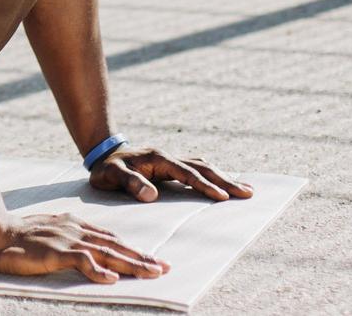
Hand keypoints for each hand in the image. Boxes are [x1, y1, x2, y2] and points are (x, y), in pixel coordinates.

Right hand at [0, 212, 170, 283]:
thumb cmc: (19, 235)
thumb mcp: (51, 231)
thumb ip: (71, 239)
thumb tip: (91, 254)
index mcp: (74, 224)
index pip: (111, 237)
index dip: (133, 249)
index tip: (153, 259)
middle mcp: (75, 230)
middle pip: (115, 244)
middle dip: (141, 257)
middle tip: (165, 268)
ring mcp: (66, 240)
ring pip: (106, 252)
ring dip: (130, 263)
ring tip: (151, 273)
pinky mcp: (54, 252)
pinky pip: (81, 261)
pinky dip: (97, 271)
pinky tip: (111, 279)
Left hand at [89, 147, 253, 202]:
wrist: (103, 156)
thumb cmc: (107, 169)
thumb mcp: (111, 176)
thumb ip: (129, 183)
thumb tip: (150, 196)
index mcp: (157, 159)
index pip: (186, 173)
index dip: (204, 185)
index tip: (222, 196)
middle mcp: (168, 157)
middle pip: (202, 167)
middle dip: (225, 180)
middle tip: (248, 193)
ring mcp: (171, 160)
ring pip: (203, 167)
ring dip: (224, 177)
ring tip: (246, 190)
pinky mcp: (172, 166)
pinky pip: (198, 170)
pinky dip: (214, 176)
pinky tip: (226, 183)